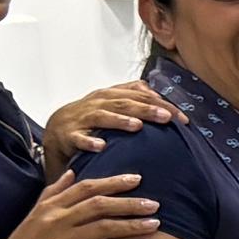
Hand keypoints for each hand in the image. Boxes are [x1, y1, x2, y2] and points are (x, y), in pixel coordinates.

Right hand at [0, 170, 162, 238]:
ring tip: (156, 223)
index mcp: (50, 207)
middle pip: (99, 205)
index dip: (113, 182)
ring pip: (105, 227)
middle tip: (154, 203)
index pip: (86, 188)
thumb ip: (53, 192)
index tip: (137, 179)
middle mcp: (58, 221)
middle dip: (129, 202)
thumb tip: (71, 173)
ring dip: (133, 224)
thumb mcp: (34, 214)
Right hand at [40, 80, 178, 166]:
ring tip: (136, 126)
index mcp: (110, 95)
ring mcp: (82, 119)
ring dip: (119, 121)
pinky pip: (79, 139)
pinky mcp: (69, 136)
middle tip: (166, 118)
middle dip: (146, 110)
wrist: (57, 130)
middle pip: (124, 103)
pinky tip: (101, 147)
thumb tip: (155, 91)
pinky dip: (89, 142)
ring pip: (102, 117)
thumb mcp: (110, 102)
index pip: (139, 96)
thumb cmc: (89, 116)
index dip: (161, 105)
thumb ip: (132, 94)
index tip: (181, 118)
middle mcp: (97, 104)